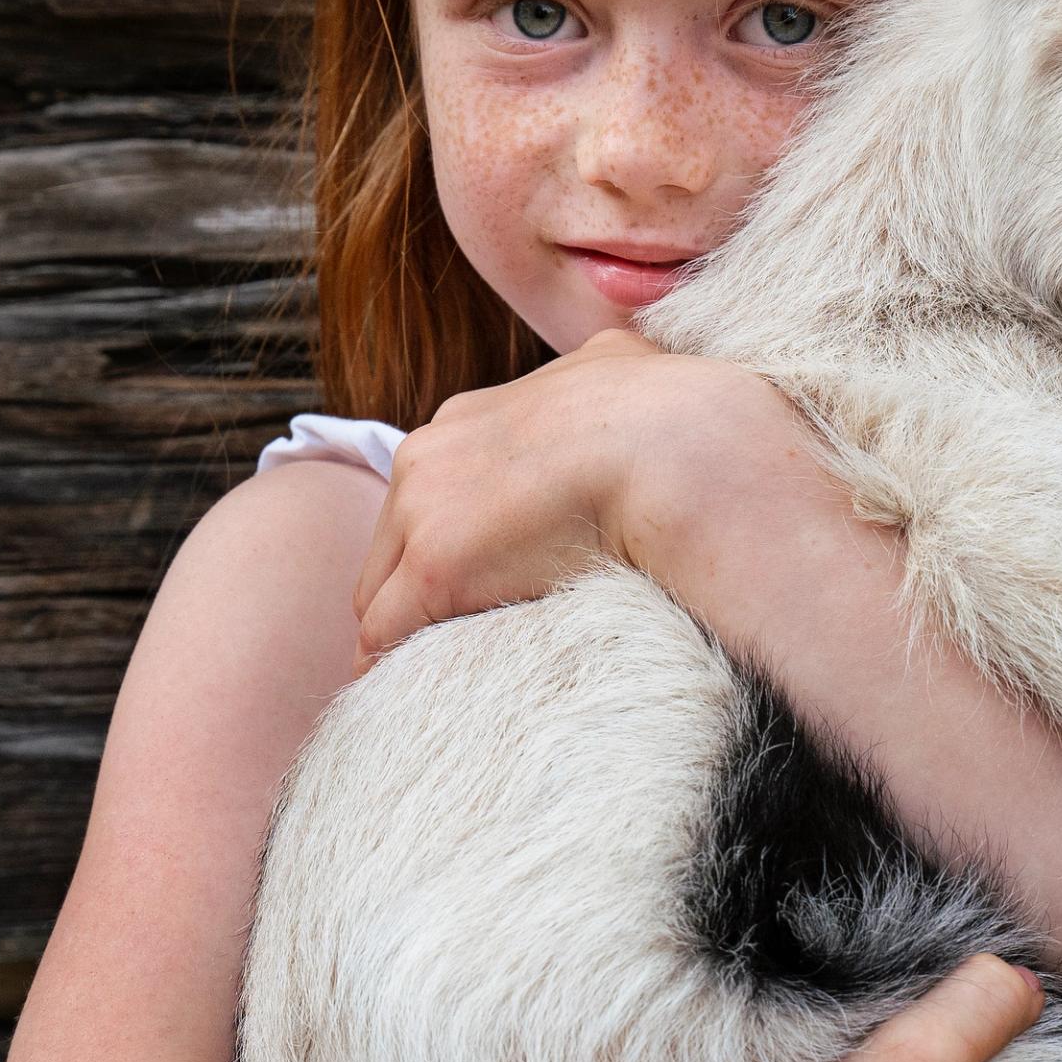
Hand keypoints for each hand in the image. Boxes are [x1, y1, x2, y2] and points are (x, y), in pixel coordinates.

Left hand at [351, 330, 782, 659]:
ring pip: (382, 591)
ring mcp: (424, 510)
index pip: (429, 495)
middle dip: (413, 590)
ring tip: (424, 681)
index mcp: (469, 415)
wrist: (679, 446)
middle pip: (393, 542)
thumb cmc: (671, 413)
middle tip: (443, 640)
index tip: (473, 581)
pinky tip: (408, 700)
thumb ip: (600, 372)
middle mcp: (428, 453)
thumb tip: (626, 361)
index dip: (448, 542)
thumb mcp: (622, 364)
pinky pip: (385, 634)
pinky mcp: (435, 567)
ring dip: (405, 631)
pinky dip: (392, 666)